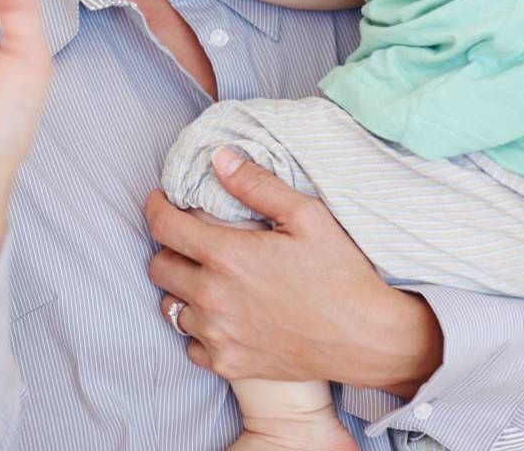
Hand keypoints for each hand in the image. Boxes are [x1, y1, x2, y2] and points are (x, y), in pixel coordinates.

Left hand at [145, 148, 441, 392]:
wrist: (367, 338)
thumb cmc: (341, 273)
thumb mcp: (307, 216)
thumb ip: (257, 184)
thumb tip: (219, 158)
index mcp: (228, 256)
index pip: (162, 226)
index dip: (156, 206)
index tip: (162, 201)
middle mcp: (214, 297)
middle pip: (158, 267)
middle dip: (169, 248)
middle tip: (190, 241)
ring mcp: (220, 335)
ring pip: (170, 308)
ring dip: (181, 290)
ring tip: (207, 279)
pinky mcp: (230, 365)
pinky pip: (189, 345)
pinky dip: (198, 330)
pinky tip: (221, 316)